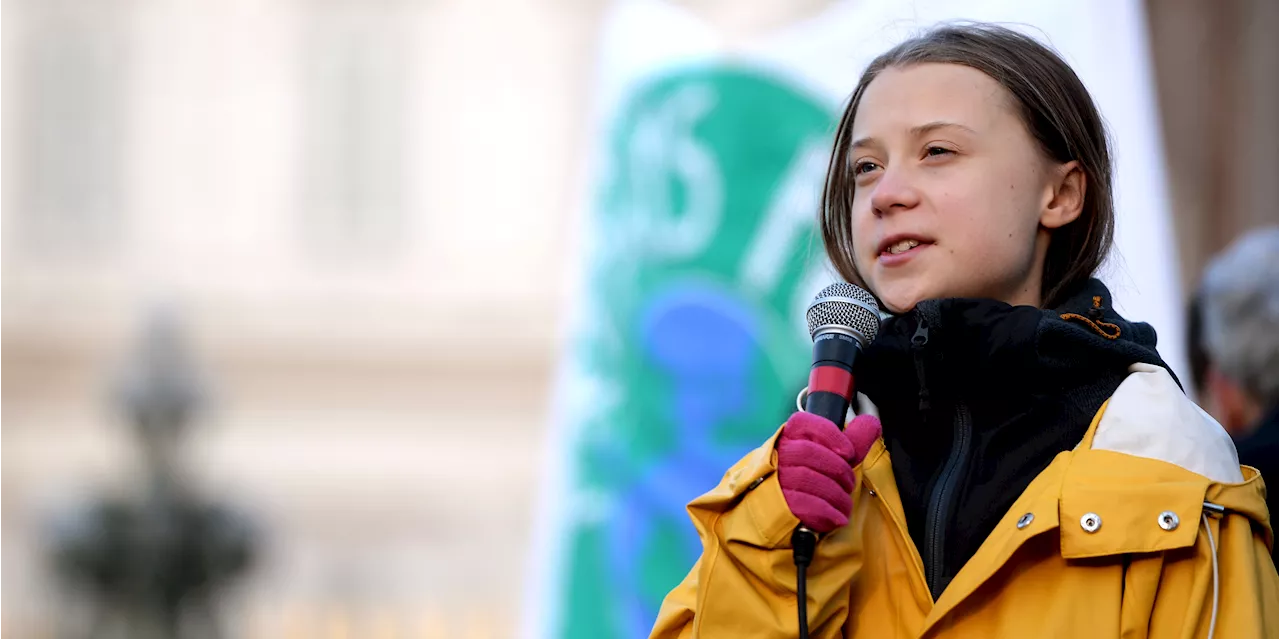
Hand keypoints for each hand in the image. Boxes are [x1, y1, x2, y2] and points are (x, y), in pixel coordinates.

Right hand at [777, 412, 882, 532]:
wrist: (791, 515)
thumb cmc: (816, 481)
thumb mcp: (837, 457)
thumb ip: (855, 439)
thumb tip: (871, 422)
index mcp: (790, 437)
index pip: (803, 423)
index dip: (830, 435)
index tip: (849, 452)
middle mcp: (778, 455)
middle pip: (808, 452)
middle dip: (839, 470)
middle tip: (849, 484)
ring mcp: (776, 480)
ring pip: (807, 479)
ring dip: (836, 494)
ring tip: (844, 504)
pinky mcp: (778, 506)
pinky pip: (804, 504)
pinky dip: (828, 511)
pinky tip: (838, 517)